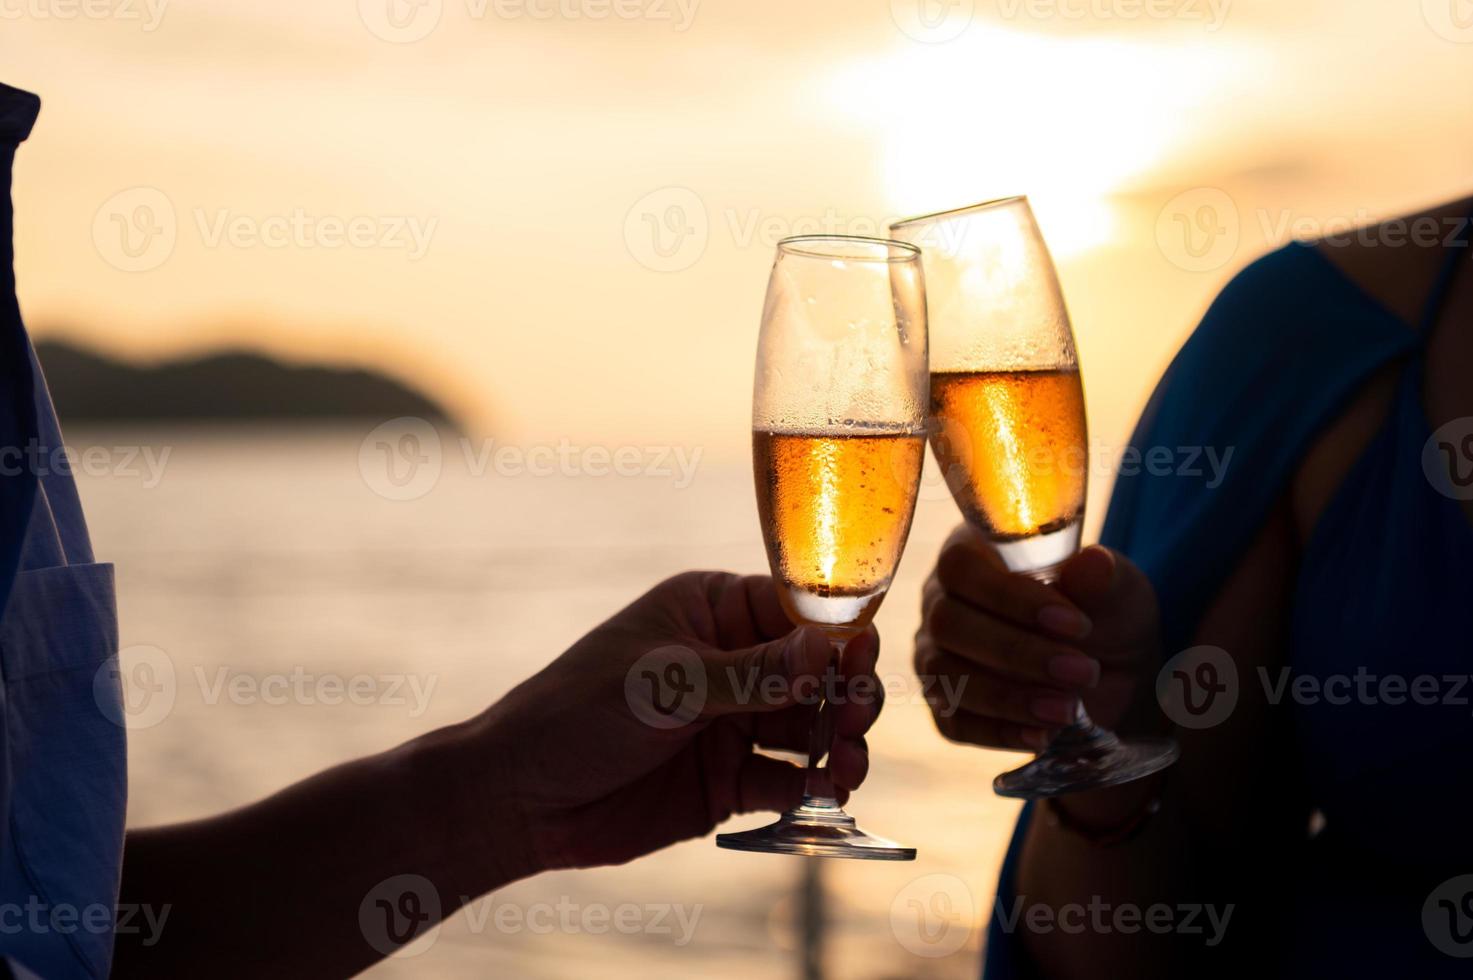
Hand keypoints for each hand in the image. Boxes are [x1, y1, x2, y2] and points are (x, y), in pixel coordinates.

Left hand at [473, 571, 880, 871]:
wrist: (521, 798)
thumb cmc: (578, 712)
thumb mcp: (667, 684)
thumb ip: (752, 672)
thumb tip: (827, 648)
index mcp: (712, 611)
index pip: (796, 611)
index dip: (837, 635)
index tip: (862, 660)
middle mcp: (732, 662)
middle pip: (816, 672)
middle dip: (845, 693)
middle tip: (856, 720)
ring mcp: (732, 722)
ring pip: (809, 727)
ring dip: (838, 743)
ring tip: (848, 766)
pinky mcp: (728, 781)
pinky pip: (786, 780)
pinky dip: (812, 788)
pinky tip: (827, 795)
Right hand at [914, 524, 1161, 751]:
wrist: (1114, 674)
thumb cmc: (1105, 615)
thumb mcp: (1118, 592)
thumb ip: (1102, 579)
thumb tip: (1092, 563)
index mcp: (973, 553)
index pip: (961, 566)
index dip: (1010, 596)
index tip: (1075, 624)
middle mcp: (941, 600)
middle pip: (947, 623)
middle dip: (1017, 652)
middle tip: (1083, 672)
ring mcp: (935, 654)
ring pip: (944, 675)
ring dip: (1008, 697)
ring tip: (1068, 710)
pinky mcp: (945, 704)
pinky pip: (953, 722)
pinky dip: (998, 732)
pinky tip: (1042, 734)